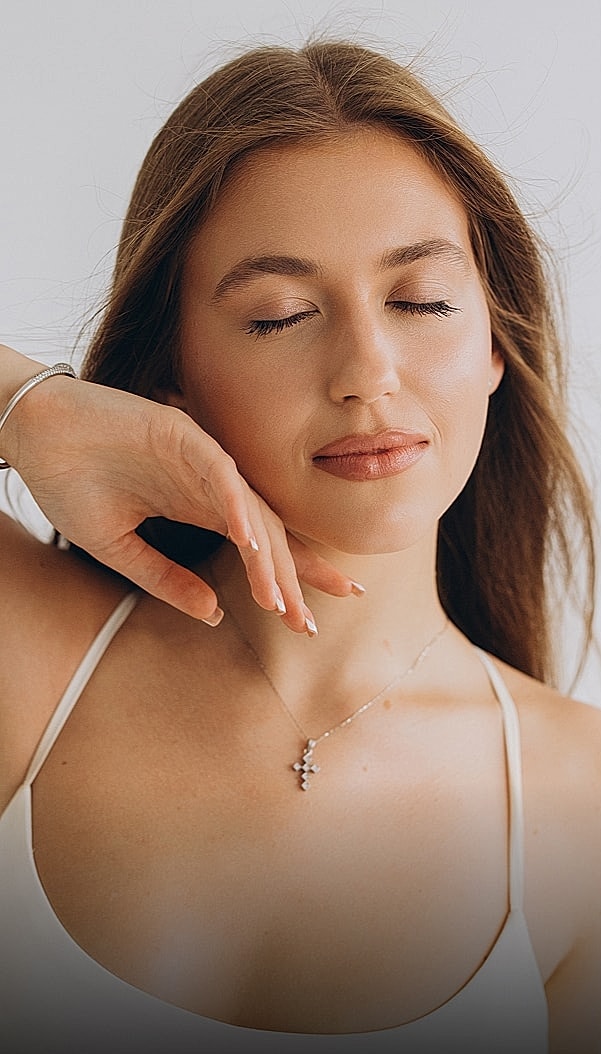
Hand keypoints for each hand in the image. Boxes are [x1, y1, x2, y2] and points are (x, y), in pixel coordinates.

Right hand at [7, 371, 357, 631]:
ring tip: (277, 599)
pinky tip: (246, 542)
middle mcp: (211, 486)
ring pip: (248, 510)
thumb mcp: (120, 549)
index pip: (258, 549)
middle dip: (294, 578)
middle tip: (308, 623)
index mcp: (201, 509)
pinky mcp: (181, 434)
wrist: (34, 433)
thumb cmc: (72, 484)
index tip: (305, 623)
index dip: (285, 583)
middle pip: (268, 534)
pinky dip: (235, 506)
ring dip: (265, 555)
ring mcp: (200, 459)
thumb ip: (167, 580)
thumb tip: (216, 616)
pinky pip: (218, 473)